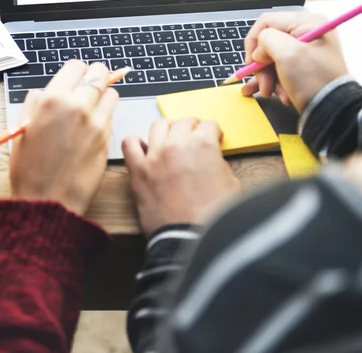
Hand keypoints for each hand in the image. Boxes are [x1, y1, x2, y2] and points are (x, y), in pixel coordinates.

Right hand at [10, 60, 118, 214]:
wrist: (49, 202)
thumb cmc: (29, 170)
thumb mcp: (22, 131)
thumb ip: (34, 105)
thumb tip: (42, 93)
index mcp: (53, 100)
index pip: (76, 66)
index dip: (75, 72)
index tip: (74, 78)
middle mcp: (78, 106)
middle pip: (99, 74)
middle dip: (94, 76)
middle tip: (88, 85)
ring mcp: (97, 122)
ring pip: (111, 92)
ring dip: (103, 94)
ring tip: (91, 106)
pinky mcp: (108, 137)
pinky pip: (112, 114)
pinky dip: (106, 114)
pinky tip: (93, 125)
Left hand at [122, 118, 239, 235]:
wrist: (191, 240)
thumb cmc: (214, 217)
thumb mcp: (232, 184)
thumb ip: (219, 163)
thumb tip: (212, 159)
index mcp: (204, 144)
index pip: (209, 125)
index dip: (213, 133)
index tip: (212, 139)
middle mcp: (177, 144)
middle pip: (184, 122)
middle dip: (192, 128)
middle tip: (194, 139)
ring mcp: (155, 155)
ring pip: (158, 125)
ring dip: (167, 129)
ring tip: (171, 140)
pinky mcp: (138, 171)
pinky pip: (129, 144)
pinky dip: (135, 143)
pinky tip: (144, 151)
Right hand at [241, 12, 347, 111]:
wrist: (333, 112)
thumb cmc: (314, 80)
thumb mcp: (287, 54)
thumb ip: (267, 40)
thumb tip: (259, 50)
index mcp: (307, 23)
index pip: (266, 22)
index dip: (254, 42)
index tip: (251, 62)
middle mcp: (307, 33)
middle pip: (268, 42)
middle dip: (262, 66)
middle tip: (264, 84)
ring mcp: (305, 51)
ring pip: (272, 59)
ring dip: (268, 77)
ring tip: (271, 92)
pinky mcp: (304, 67)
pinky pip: (280, 69)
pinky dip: (274, 82)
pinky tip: (271, 93)